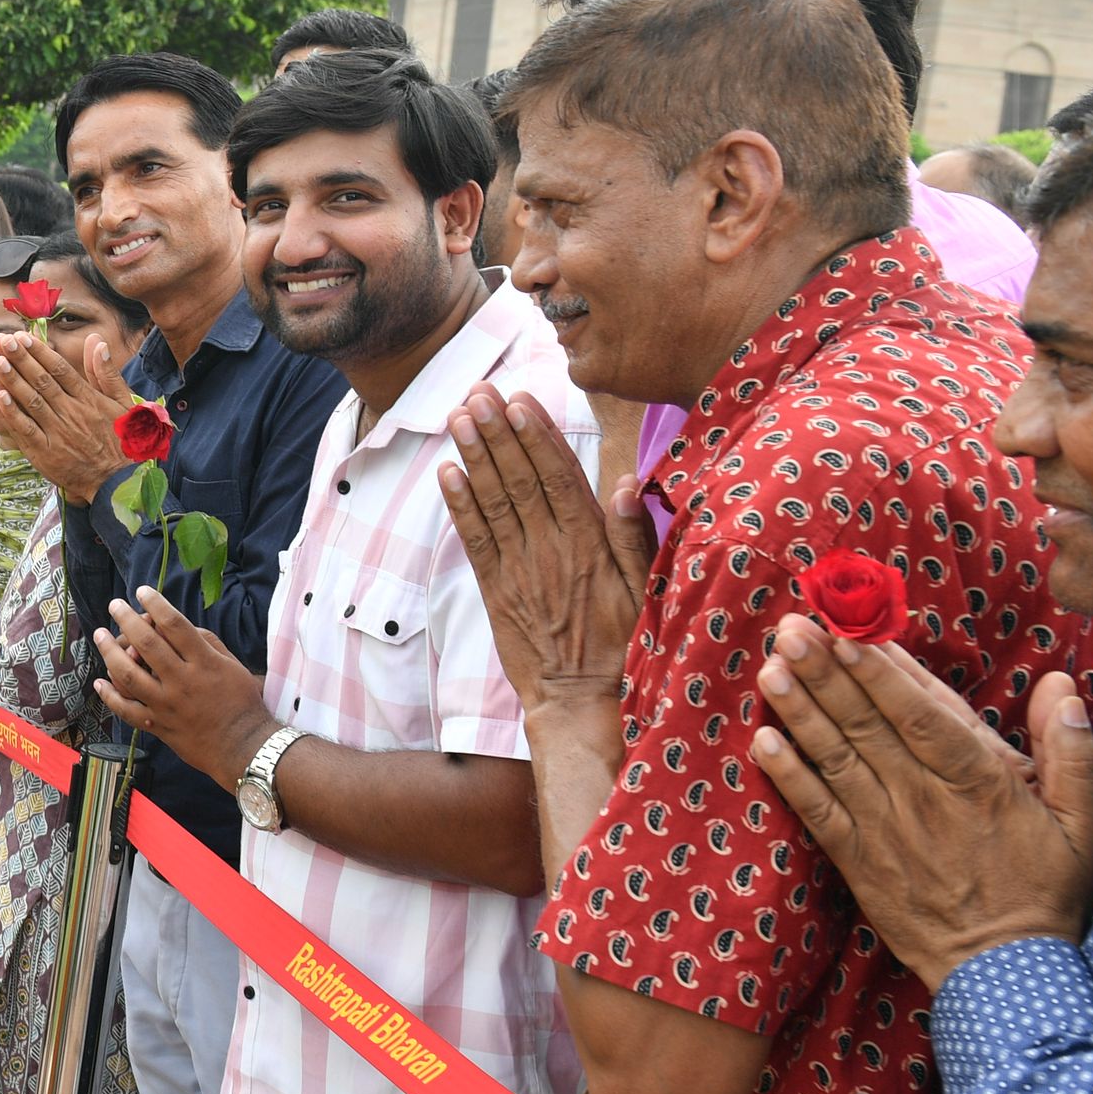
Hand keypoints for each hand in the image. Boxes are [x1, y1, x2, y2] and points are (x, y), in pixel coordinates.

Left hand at [0, 328, 127, 501]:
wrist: (120, 483)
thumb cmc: (124, 441)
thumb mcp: (124, 404)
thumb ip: (106, 373)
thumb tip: (97, 341)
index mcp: (89, 399)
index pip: (60, 369)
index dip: (39, 351)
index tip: (22, 336)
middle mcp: (72, 414)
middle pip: (41, 381)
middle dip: (19, 359)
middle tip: (1, 340)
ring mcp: (58, 434)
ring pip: (30, 402)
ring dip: (11, 380)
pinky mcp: (46, 455)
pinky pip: (25, 430)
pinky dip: (11, 413)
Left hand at [91, 587, 272, 789]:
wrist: (243, 746)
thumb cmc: (241, 702)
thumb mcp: (232, 664)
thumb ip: (205, 642)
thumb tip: (175, 627)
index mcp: (204, 662)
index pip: (174, 625)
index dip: (155, 604)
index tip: (142, 591)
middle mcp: (182, 681)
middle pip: (147, 644)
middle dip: (127, 620)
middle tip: (114, 605)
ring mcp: (167, 704)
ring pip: (129, 675)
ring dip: (110, 652)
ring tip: (100, 635)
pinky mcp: (158, 725)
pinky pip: (127, 710)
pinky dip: (110, 696)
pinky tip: (99, 682)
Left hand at [437, 384, 649, 717]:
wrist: (579, 701)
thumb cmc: (620, 642)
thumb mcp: (645, 589)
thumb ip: (633, 535)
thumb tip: (625, 482)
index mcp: (589, 543)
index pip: (560, 476)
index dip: (537, 435)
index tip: (520, 399)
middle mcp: (551, 549)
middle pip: (521, 479)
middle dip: (498, 432)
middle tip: (478, 391)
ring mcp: (519, 569)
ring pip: (494, 501)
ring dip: (475, 456)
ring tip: (459, 416)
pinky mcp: (495, 591)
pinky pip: (474, 540)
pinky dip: (459, 505)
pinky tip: (447, 472)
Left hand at [748, 615, 1092, 985]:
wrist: (1005, 970)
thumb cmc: (1048, 889)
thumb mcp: (1085, 822)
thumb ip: (1070, 751)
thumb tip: (1061, 686)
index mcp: (978, 779)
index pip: (920, 711)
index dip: (882, 668)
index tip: (851, 628)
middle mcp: (923, 796)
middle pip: (867, 723)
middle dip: (827, 672)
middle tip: (791, 629)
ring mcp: (885, 828)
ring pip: (836, 758)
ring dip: (800, 711)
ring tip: (769, 669)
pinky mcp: (857, 861)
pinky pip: (817, 812)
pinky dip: (788, 777)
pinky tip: (762, 742)